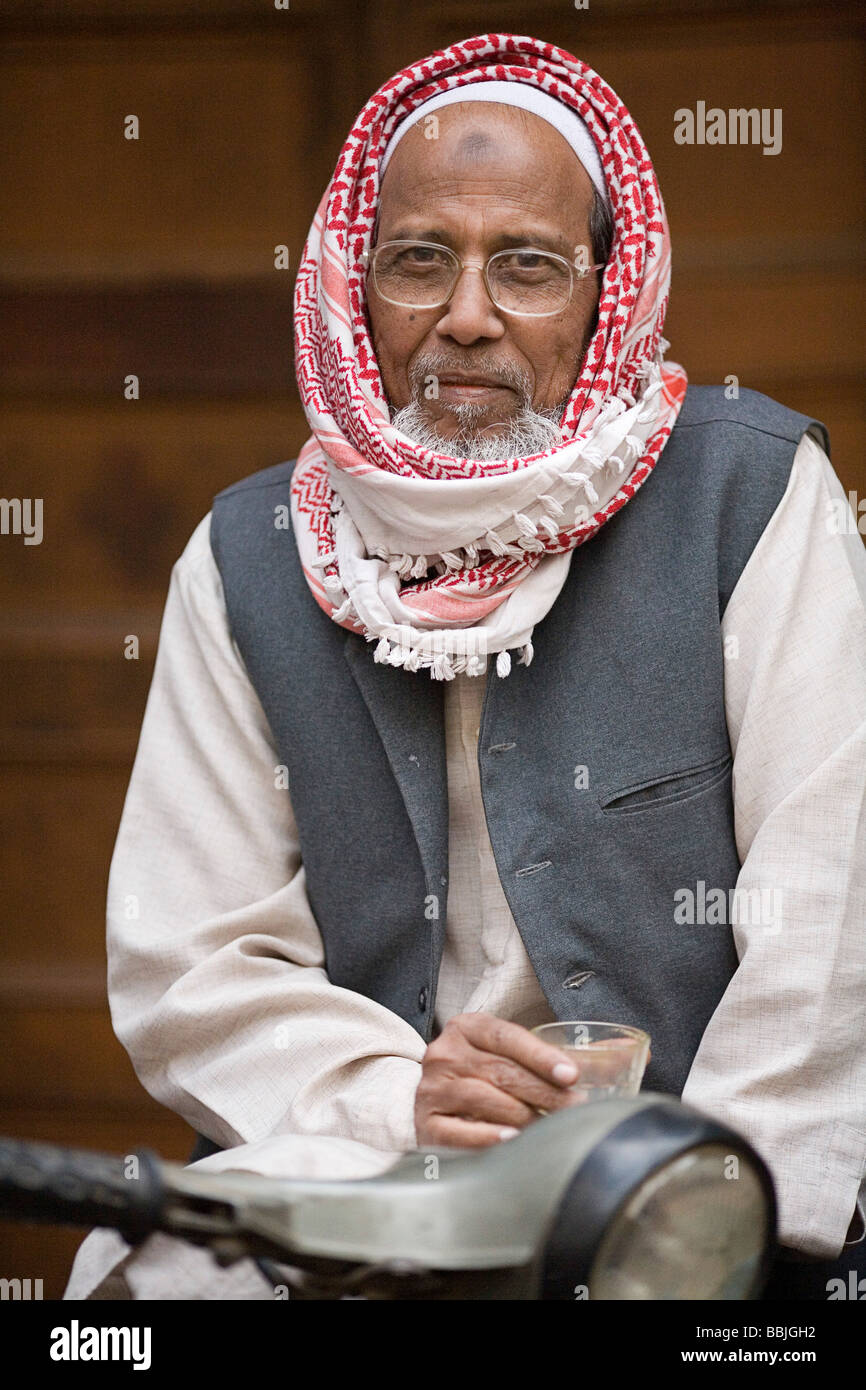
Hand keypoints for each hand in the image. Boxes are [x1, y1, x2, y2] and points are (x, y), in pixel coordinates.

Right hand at [414, 1012, 581, 1148]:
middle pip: (500, 1070)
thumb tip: (618, 1053)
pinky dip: (487, 1136)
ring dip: (522, 1115)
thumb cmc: (478, 1074)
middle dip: (544, 1091)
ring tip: (549, 1126)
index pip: (506, 1037)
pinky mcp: (426, 1123)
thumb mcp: (503, 1052)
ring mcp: (432, 1089)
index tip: (572, 1075)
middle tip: (574, 1108)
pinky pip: (459, 1132)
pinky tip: (511, 1140)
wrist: (429, 1099)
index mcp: (466, 1028)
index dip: (541, 1056)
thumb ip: (550, 1055)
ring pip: (482, 1098)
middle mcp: (445, 1054)